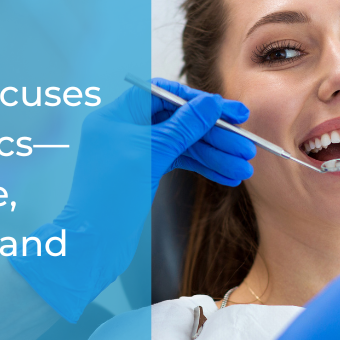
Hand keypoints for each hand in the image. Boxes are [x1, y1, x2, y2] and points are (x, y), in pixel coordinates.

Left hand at [9, 78, 255, 321]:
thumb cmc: (111, 195)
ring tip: (244, 168)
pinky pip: (178, 163)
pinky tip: (227, 177)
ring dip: (214, 156)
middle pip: (178, 122)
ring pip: (182, 146)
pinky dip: (202, 169)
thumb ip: (185, 126)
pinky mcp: (144, 174)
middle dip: (214, 135)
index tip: (229, 110)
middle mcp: (125, 130)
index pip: (164, 94)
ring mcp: (136, 153)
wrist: (93, 244)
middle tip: (246, 146)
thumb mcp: (152, 153)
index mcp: (117, 116)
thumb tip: (211, 103)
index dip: (199, 101)